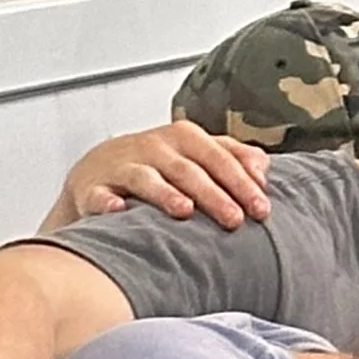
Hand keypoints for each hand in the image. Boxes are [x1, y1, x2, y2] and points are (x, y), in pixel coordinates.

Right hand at [43, 123, 274, 233]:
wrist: (97, 172)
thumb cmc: (156, 167)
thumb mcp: (194, 156)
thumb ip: (231, 158)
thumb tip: (264, 167)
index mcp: (184, 139)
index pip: (218, 156)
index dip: (241, 180)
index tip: (262, 209)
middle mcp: (154, 148)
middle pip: (187, 169)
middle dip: (213, 194)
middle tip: (235, 220)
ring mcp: (123, 167)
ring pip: (147, 178)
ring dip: (165, 194)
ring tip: (185, 211)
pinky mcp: (93, 188)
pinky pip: (100, 194)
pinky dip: (107, 202)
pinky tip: (119, 210)